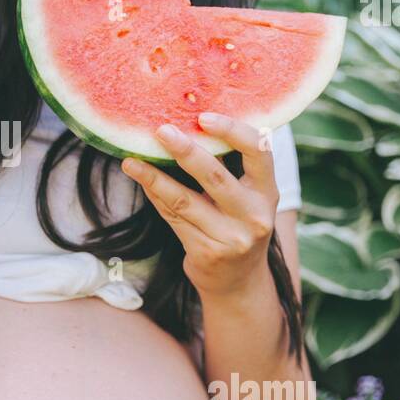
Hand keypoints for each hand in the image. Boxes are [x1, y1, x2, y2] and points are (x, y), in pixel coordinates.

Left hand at [120, 113, 278, 297]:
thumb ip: (229, 167)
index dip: (232, 131)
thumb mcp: (247, 197)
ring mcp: (231, 237)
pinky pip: (173, 217)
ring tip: (131, 161)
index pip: (259, 151)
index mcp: (268, 191)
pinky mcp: (206, 252)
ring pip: (184, 200)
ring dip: (153, 177)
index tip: (203, 117)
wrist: (238, 282)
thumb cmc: (238, 225)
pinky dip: (155, 196)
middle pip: (216, 176)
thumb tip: (186, 123)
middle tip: (161, 131)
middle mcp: (254, 215)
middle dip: (185, 151)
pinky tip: (141, 180)